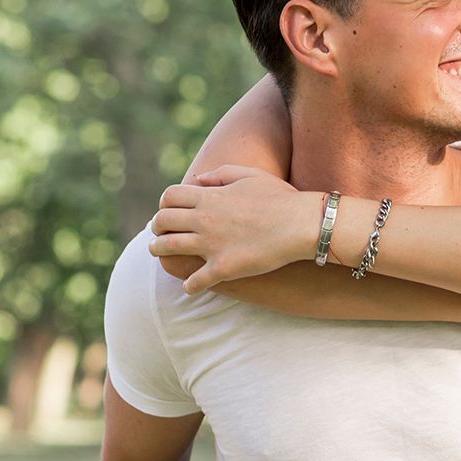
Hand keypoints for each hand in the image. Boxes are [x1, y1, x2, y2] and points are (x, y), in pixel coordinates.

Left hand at [149, 165, 319, 293]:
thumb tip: (199, 179)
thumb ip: (222, 174)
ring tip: (161, 254)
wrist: (302, 224)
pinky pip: (194, 281)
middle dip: (157, 227)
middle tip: (161, 233)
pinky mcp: (223, 268)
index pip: (169, 197)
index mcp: (210, 196)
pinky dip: (189, 285)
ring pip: (167, 248)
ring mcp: (211, 244)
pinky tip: (192, 286)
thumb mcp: (252, 176)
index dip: (164, 204)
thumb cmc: (282, 198)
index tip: (168, 211)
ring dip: (159, 251)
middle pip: (162, 221)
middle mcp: (204, 219)